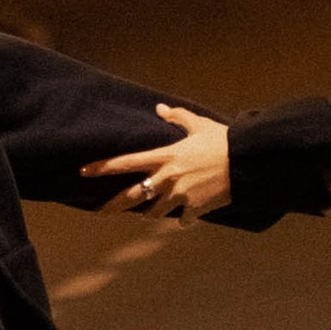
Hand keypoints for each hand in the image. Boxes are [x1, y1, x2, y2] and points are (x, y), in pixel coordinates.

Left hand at [83, 103, 231, 221]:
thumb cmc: (223, 140)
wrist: (246, 161)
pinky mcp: (195, 209)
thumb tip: (160, 109)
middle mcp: (167, 178)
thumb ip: (177, 117)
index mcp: (165, 156)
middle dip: (114, 205)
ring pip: (155, 212)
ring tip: (154, 211)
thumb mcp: (199, 125)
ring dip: (153, 212)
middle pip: (132, 196)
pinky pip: (183, 220)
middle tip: (101, 212)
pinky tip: (190, 216)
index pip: (126, 163)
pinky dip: (185, 219)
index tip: (84, 171)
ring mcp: (180, 195)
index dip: (103, 167)